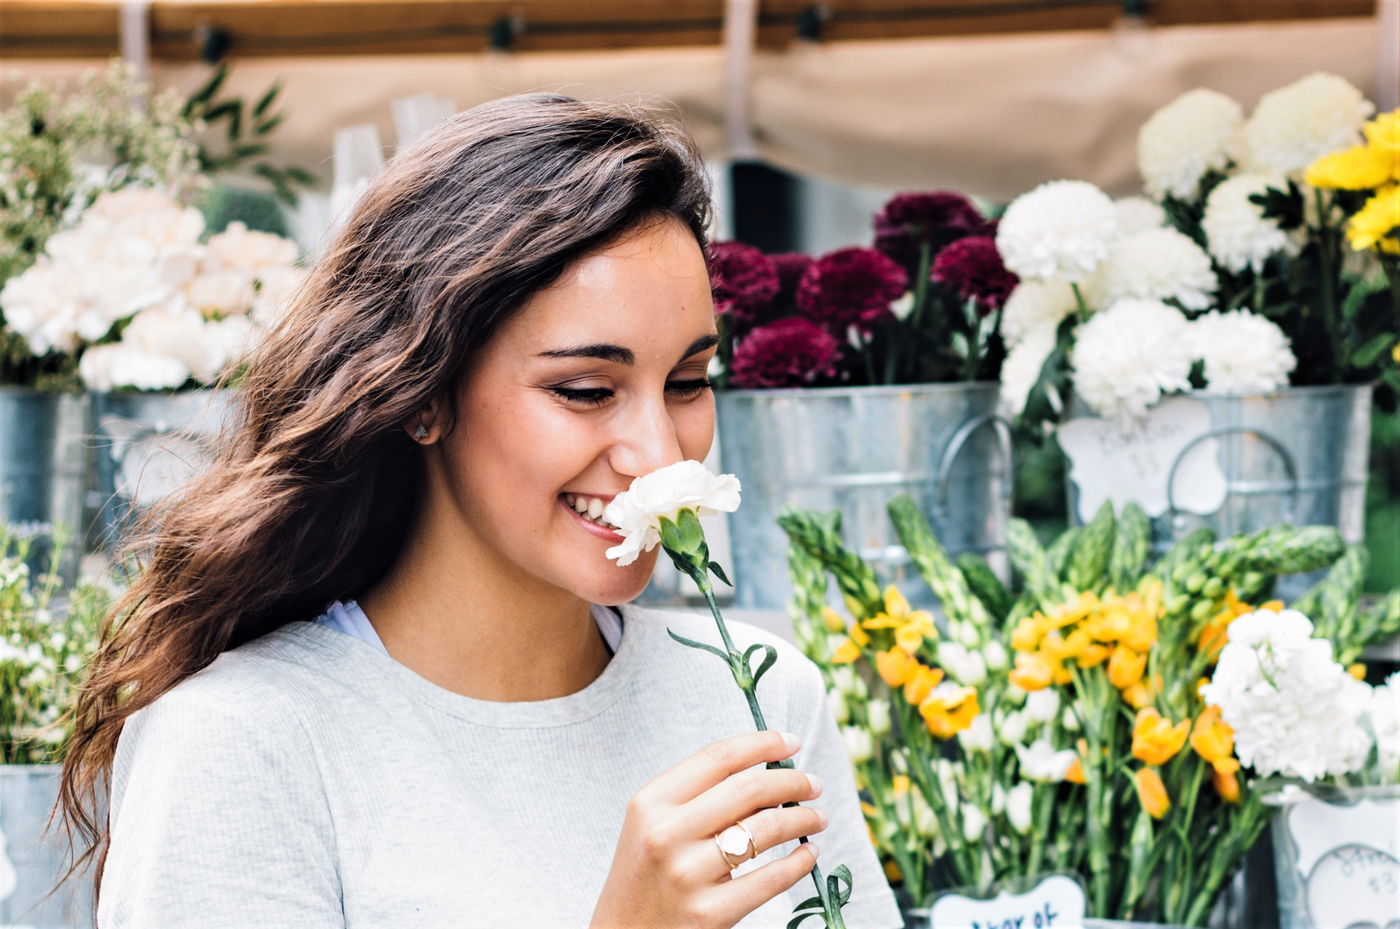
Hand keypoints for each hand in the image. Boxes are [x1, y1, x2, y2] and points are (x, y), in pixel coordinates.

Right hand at [589, 730, 826, 928]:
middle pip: (747, 790)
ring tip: (817, 818)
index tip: (791, 742)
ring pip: (764, 830)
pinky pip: (769, 880)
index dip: (761, 744)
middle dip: (792, 782)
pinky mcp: (708, 914)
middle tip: (813, 785)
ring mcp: (686, 875)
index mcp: (650, 802)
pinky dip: (799, 863)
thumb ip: (696, 797)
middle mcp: (665, 834)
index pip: (716, 758)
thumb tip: (767, 773)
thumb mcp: (652, 826)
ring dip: (802, 819)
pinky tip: (809, 855)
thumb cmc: (645, 876)